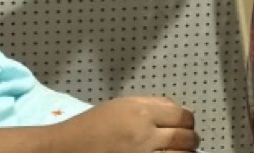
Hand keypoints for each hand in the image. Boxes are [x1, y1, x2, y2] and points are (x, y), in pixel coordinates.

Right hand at [58, 96, 198, 152]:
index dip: (188, 121)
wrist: (63, 149)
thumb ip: (149, 105)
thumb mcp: (119, 107)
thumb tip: (177, 110)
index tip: (187, 125)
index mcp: (140, 112)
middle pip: (186, 137)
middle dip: (191, 140)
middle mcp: (144, 134)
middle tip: (188, 142)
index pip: (183, 116)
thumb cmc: (87, 128)